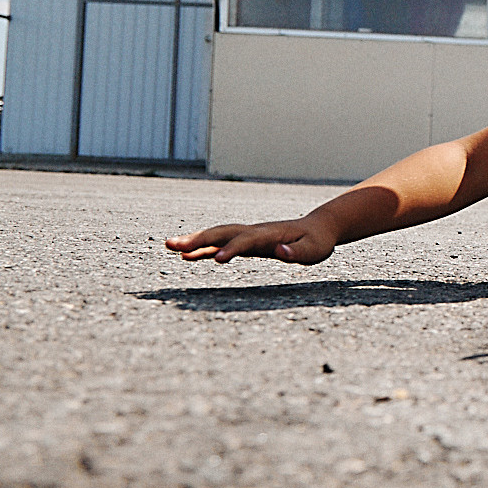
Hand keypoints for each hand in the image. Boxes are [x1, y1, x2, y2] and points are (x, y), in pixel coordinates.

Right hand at [165, 217, 335, 264]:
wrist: (318, 228)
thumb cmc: (317, 242)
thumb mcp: (315, 250)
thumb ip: (298, 253)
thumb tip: (280, 253)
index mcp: (271, 235)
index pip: (248, 240)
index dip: (233, 249)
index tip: (217, 260)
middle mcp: (255, 232)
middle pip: (223, 233)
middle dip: (198, 239)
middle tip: (173, 246)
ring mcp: (248, 236)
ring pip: (217, 236)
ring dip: (194, 241)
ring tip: (170, 247)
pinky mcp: (246, 242)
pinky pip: (220, 244)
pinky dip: (203, 249)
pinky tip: (186, 257)